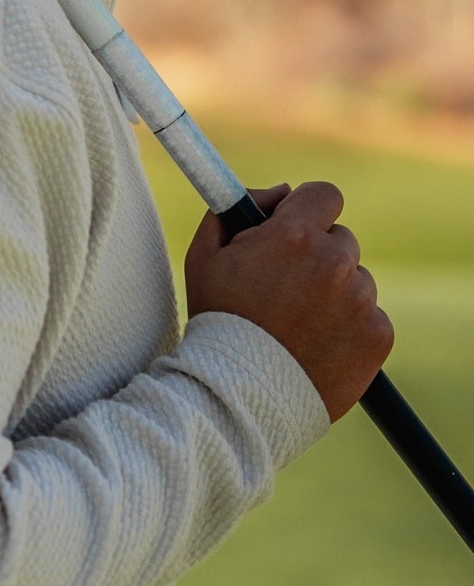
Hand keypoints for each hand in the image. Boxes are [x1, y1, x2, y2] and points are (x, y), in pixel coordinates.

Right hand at [185, 180, 393, 420]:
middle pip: (340, 240)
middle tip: (287, 286)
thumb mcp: (206, 255)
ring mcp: (362, 300)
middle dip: (317, 255)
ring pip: (356, 281)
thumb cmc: (218, 321)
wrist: (242, 393)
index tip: (296, 226)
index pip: (325, 195)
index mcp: (295, 235)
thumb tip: (279, 193)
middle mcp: (336, 262)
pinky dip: (350, 327)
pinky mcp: (379, 335)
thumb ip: (236, 209)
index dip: (308, 209)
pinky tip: (318, 344)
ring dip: (334, 293)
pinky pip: (370, 317)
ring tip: (299, 324)